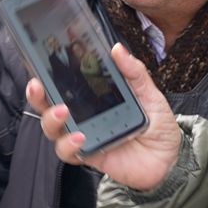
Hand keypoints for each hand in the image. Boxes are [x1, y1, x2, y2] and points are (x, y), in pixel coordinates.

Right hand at [29, 42, 182, 192]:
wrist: (170, 158)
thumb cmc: (157, 125)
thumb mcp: (149, 94)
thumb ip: (134, 73)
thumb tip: (117, 49)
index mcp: (94, 97)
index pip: (64, 84)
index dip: (47, 74)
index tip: (38, 62)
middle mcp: (84, 115)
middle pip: (48, 106)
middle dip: (37, 96)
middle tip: (37, 86)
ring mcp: (84, 135)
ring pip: (53, 129)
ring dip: (52, 119)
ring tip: (63, 112)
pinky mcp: (89, 155)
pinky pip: (69, 153)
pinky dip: (69, 145)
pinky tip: (80, 137)